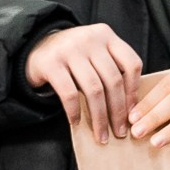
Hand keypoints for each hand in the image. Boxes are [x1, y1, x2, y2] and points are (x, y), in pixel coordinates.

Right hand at [25, 23, 142, 143]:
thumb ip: (112, 68)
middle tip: (119, 132)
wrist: (36, 46)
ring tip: (101, 135)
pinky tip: (77, 122)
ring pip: (94, 89)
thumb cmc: (73, 56)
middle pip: (113, 80)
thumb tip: (130, 107)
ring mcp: (70, 50)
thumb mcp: (95, 52)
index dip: (134, 91)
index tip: (132, 112)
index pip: (131, 63)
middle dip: (118, 111)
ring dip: (99, 117)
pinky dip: (75, 111)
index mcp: (106, 35)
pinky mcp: (51, 63)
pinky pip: (69, 93)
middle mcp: (90, 39)